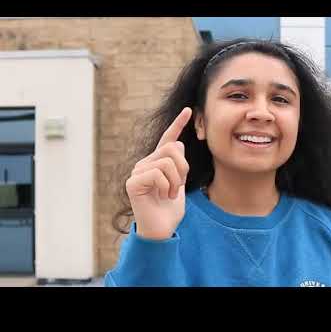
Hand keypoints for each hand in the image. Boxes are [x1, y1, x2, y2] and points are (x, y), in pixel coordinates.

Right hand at [126, 107, 191, 239]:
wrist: (161, 229)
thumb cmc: (169, 209)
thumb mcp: (180, 184)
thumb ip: (179, 165)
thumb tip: (177, 143)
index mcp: (157, 163)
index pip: (168, 139)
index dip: (178, 124)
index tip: (189, 110)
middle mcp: (145, 164)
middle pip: (172, 149)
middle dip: (183, 168)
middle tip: (178, 187)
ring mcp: (137, 172)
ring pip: (167, 161)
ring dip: (176, 181)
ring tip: (170, 194)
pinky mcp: (133, 182)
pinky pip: (158, 174)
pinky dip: (166, 187)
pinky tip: (162, 197)